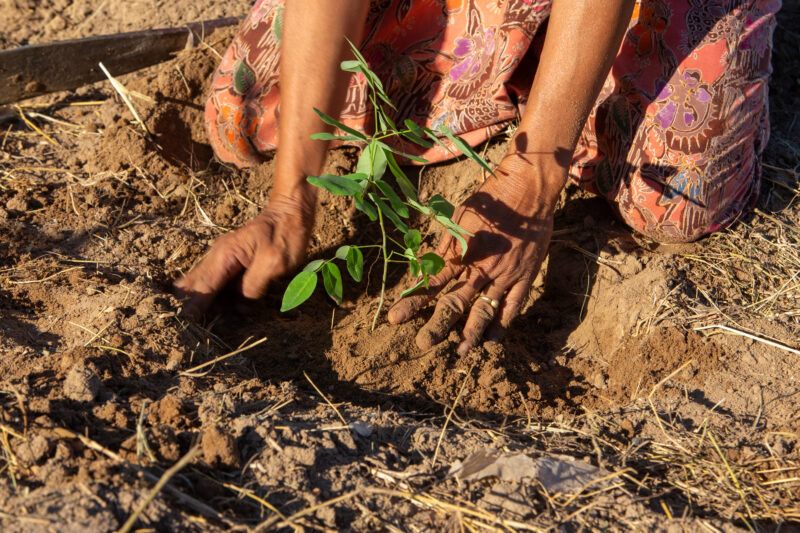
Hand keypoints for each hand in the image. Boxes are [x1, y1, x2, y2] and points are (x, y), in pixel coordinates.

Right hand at [174, 194, 313, 316]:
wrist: (292, 213)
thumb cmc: (286, 234)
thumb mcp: (273, 263)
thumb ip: (253, 286)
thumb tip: (240, 309)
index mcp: (224, 256)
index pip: (201, 288)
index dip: (192, 308)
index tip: (185, 326)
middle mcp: (218, 258)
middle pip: (191, 286)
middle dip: (187, 306)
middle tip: (187, 329)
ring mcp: (224, 261)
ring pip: (201, 287)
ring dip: (200, 304)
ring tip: (199, 326)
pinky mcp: (233, 266)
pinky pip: (216, 285)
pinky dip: (214, 298)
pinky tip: (220, 312)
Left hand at [387, 156, 562, 354]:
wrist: (527, 189)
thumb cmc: (490, 200)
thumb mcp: (458, 217)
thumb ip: (444, 246)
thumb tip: (424, 265)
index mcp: (461, 252)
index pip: (432, 283)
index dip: (413, 302)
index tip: (396, 318)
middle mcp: (481, 268)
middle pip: (455, 303)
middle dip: (438, 326)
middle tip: (423, 344)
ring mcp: (504, 275)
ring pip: (484, 310)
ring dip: (471, 332)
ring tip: (460, 352)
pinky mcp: (524, 276)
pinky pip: (512, 305)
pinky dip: (502, 322)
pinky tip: (492, 338)